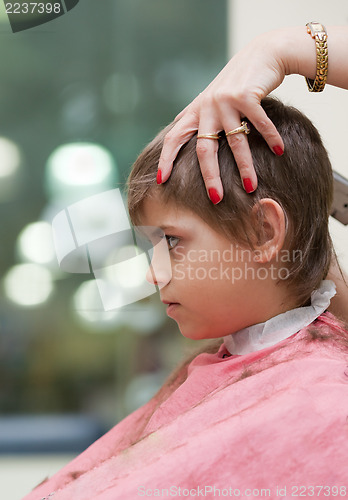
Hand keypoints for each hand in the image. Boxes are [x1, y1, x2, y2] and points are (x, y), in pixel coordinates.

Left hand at [157, 31, 286, 202]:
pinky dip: (271, 139)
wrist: (262, 54)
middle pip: (204, 148)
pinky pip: (260, 125)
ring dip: (245, 167)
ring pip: (235, 142)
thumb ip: (196, 112)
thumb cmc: (236, 81)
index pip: (175, 137)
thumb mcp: (211, 96)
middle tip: (215, 198)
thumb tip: (177, 124)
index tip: (160, 180)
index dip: (166, 159)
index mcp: (197, 110)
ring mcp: (226, 100)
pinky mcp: (247, 95)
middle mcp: (207, 106)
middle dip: (210, 176)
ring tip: (251, 187)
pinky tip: (279, 151)